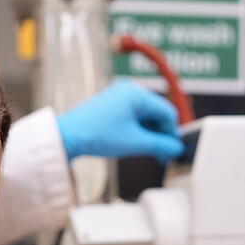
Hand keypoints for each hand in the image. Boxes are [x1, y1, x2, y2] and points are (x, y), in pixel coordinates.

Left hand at [55, 80, 183, 163]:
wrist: (67, 137)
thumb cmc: (97, 136)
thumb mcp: (135, 143)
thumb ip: (160, 146)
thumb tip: (176, 149)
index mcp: (137, 94)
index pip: (167, 113)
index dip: (172, 134)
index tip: (171, 152)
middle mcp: (129, 90)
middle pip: (156, 113)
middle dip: (160, 134)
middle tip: (160, 155)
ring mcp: (118, 95)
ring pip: (144, 115)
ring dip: (148, 133)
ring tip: (146, 151)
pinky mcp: (110, 103)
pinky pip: (132, 114)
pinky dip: (136, 128)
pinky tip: (133, 143)